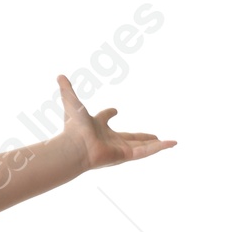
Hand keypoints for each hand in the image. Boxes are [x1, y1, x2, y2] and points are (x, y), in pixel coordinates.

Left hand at [56, 71, 176, 170]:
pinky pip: (146, 152)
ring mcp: (118, 150)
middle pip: (130, 138)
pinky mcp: (125, 156)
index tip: (114, 110)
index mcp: (98, 129)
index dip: (108, 114)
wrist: (74, 147)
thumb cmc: (72, 128)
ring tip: (170, 142)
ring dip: (156, 144)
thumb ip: (67, 90)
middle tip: (154, 136)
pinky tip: (172, 143)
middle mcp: (109, 141)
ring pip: (142, 147)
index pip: (105, 120)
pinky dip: (160, 148)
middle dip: (143, 137)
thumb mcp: (71, 103)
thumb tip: (59, 75)